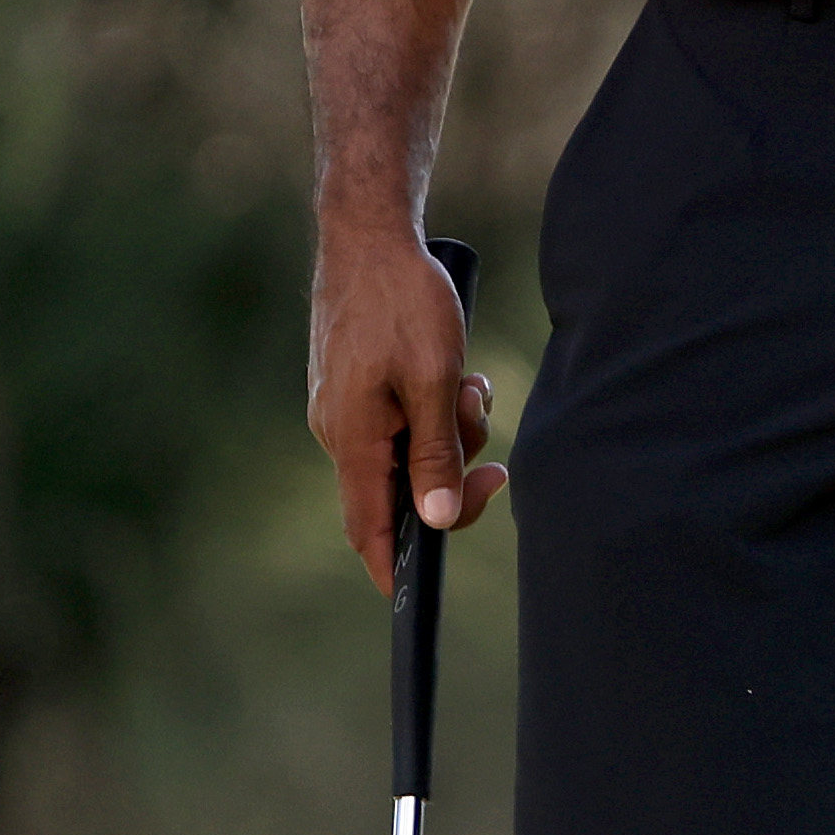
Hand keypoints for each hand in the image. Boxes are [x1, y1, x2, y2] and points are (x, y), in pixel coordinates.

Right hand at [307, 223, 504, 593]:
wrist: (369, 236)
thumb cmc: (402, 302)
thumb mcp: (433, 379)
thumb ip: (434, 452)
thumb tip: (436, 520)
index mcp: (352, 440)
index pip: (368, 528)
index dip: (391, 566)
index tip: (415, 598)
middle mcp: (340, 432)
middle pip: (400, 490)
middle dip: (451, 476)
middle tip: (493, 460)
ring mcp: (346, 408)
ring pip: (409, 450)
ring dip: (451, 431)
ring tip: (471, 386)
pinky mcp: (357, 386)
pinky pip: (404, 418)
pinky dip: (436, 407)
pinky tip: (458, 373)